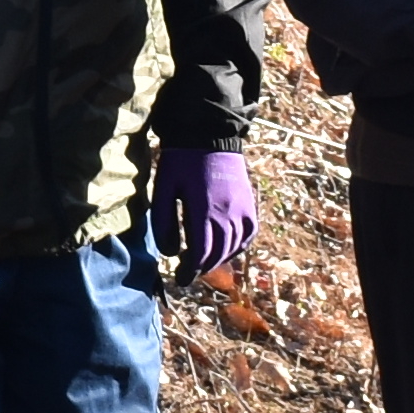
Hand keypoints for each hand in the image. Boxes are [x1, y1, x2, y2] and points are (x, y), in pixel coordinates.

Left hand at [153, 142, 255, 277]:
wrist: (210, 134)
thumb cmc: (181, 161)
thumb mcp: (164, 188)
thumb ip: (163, 221)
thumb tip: (170, 253)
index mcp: (204, 211)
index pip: (201, 253)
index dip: (190, 270)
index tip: (180, 278)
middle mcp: (228, 214)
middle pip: (218, 254)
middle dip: (203, 267)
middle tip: (189, 272)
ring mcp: (243, 209)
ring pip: (235, 246)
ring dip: (219, 259)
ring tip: (204, 262)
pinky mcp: (250, 203)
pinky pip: (249, 234)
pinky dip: (239, 246)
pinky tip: (227, 249)